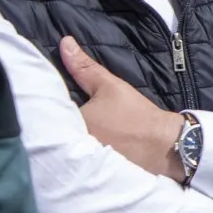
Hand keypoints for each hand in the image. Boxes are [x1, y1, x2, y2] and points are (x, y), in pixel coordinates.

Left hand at [60, 37, 187, 180]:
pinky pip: (81, 154)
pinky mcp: (95, 170)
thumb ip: (84, 67)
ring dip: (69, 134)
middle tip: (62, 108)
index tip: (48, 94)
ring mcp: (84, 160)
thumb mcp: (109, 85)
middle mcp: (72, 147)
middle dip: (57, 119)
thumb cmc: (135, 114)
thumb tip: (65, 42)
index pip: (51, 109)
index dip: (50, 101)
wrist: (164, 144)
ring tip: (71, 122)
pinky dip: (82, 147)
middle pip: (57, 128)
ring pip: (70, 142)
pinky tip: (88, 139)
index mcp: (70, 125)